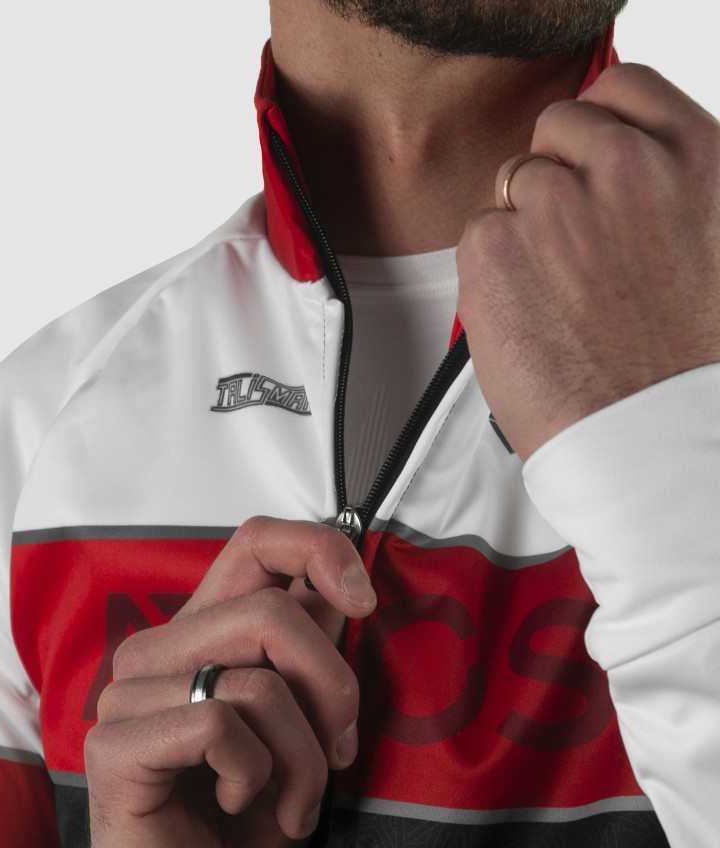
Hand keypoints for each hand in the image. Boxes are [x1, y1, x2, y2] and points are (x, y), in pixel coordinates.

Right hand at [83, 516, 375, 847]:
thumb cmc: (242, 819)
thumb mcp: (298, 733)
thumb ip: (307, 664)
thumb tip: (341, 597)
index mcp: (202, 633)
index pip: (256, 541)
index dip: (320, 550)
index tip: (363, 602)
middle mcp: (158, 650)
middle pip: (270, 611)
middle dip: (332, 686)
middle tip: (341, 750)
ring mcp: (129, 694)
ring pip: (256, 681)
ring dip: (302, 754)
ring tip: (293, 799)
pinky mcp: (116, 744)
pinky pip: (219, 727)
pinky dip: (257, 775)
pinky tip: (241, 803)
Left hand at [457, 63, 719, 460]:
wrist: (649, 434)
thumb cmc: (684, 360)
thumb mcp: (712, 245)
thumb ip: (671, 189)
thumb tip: (634, 162)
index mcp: (695, 157)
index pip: (620, 88)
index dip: (596, 128)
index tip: (589, 160)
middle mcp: (625, 167)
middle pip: (555, 130)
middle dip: (556, 178)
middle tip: (572, 247)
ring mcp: (554, 204)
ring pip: (511, 184)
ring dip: (523, 228)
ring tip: (558, 292)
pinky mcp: (495, 248)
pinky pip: (477, 233)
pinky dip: (491, 269)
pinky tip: (528, 311)